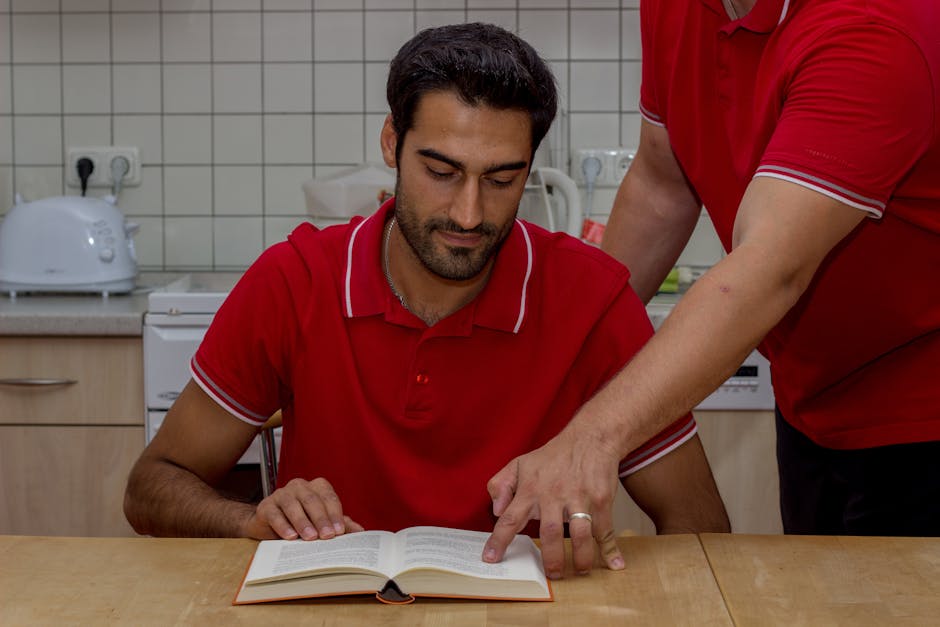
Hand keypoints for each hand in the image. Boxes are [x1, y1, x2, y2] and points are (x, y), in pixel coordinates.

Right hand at [241, 477, 364, 540]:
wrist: (269, 525)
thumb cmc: (300, 521)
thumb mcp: (322, 522)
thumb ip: (340, 524)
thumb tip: (360, 531)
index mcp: (316, 487)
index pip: (329, 497)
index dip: (335, 514)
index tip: (339, 531)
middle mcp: (299, 486)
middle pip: (312, 500)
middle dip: (321, 519)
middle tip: (327, 536)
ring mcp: (281, 494)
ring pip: (293, 505)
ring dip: (303, 522)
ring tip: (310, 538)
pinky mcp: (266, 506)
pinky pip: (276, 514)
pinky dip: (283, 526)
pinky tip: (290, 536)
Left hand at [483, 427, 624, 578]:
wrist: (589, 439)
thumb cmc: (552, 456)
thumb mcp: (520, 464)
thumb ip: (501, 485)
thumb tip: (496, 510)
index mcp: (530, 489)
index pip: (510, 518)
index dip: (499, 540)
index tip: (491, 559)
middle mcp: (553, 494)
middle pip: (549, 532)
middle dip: (550, 558)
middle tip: (551, 575)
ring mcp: (579, 497)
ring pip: (580, 533)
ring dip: (581, 557)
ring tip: (578, 572)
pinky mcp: (600, 499)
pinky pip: (605, 528)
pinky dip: (610, 548)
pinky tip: (615, 564)